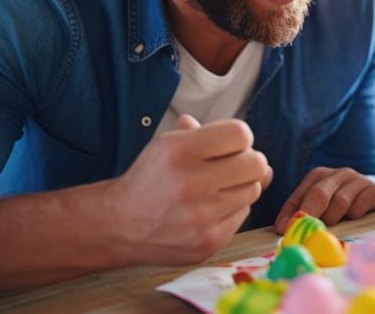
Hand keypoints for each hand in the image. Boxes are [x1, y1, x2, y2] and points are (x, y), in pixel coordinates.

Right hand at [103, 115, 271, 264]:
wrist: (120, 225)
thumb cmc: (150, 179)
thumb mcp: (166, 144)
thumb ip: (205, 133)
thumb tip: (250, 146)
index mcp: (178, 151)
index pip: (241, 134)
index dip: (239, 138)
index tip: (229, 146)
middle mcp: (189, 183)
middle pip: (255, 163)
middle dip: (248, 161)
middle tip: (232, 166)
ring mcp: (200, 217)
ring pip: (253, 189)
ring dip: (241, 186)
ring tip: (216, 189)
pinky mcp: (208, 241)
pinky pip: (243, 215)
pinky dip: (232, 209)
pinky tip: (209, 209)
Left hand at [273, 167, 374, 233]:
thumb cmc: (344, 206)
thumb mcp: (322, 208)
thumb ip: (302, 214)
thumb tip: (282, 229)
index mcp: (319, 176)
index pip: (299, 195)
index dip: (291, 214)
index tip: (284, 230)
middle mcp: (338, 174)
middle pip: (319, 193)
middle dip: (310, 215)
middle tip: (307, 232)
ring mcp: (358, 181)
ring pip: (339, 202)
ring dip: (334, 219)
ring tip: (336, 226)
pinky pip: (360, 206)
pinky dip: (354, 216)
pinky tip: (356, 220)